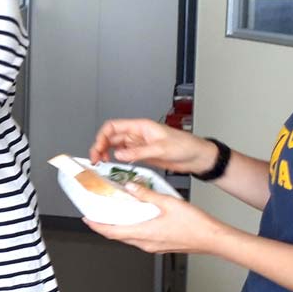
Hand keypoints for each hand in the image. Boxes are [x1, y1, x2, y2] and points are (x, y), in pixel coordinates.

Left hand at [83, 182, 231, 254]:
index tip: (86, 218)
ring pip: (127, 238)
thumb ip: (146, 194)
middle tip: (96, 215)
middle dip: (104, 226)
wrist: (212, 239)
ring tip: (112, 215)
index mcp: (144, 233)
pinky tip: (135, 219)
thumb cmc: (195, 225)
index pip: (111, 231)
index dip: (96, 225)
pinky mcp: (159, 246)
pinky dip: (131, 229)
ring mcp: (152, 246)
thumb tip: (130, 187)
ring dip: (117, 228)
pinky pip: (138, 238)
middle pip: (117, 236)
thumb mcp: (168, 202)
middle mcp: (145, 243)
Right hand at [89, 119, 217, 174]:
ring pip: (115, 145)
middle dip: (100, 146)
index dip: (102, 136)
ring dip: (106, 153)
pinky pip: (123, 154)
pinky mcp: (142, 154)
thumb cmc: (185, 146)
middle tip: (95, 159)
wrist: (197, 157)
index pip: (113, 127)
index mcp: (141, 127)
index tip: (98, 148)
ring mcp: (139, 144)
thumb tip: (118, 154)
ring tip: (101, 162)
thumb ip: (138, 151)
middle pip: (111, 137)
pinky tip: (113, 164)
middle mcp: (137, 134)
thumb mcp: (161, 148)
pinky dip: (115, 159)